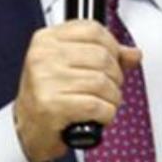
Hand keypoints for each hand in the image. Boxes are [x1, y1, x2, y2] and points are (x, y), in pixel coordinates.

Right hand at [13, 21, 141, 161]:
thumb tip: (133, 54)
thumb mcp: (73, 66)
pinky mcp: (51, 106)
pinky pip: (97, 105)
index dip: (112, 46)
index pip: (93, 30)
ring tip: (103, 103)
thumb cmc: (51, 96)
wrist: (27, 131)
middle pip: (103, 57)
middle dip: (115, 76)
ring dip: (112, 98)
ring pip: (102, 82)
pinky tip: (97, 116)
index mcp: (47, 40)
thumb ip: (106, 55)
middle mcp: (43, 57)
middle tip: (108, 88)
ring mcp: (45, 80)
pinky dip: (106, 113)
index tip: (112, 60)